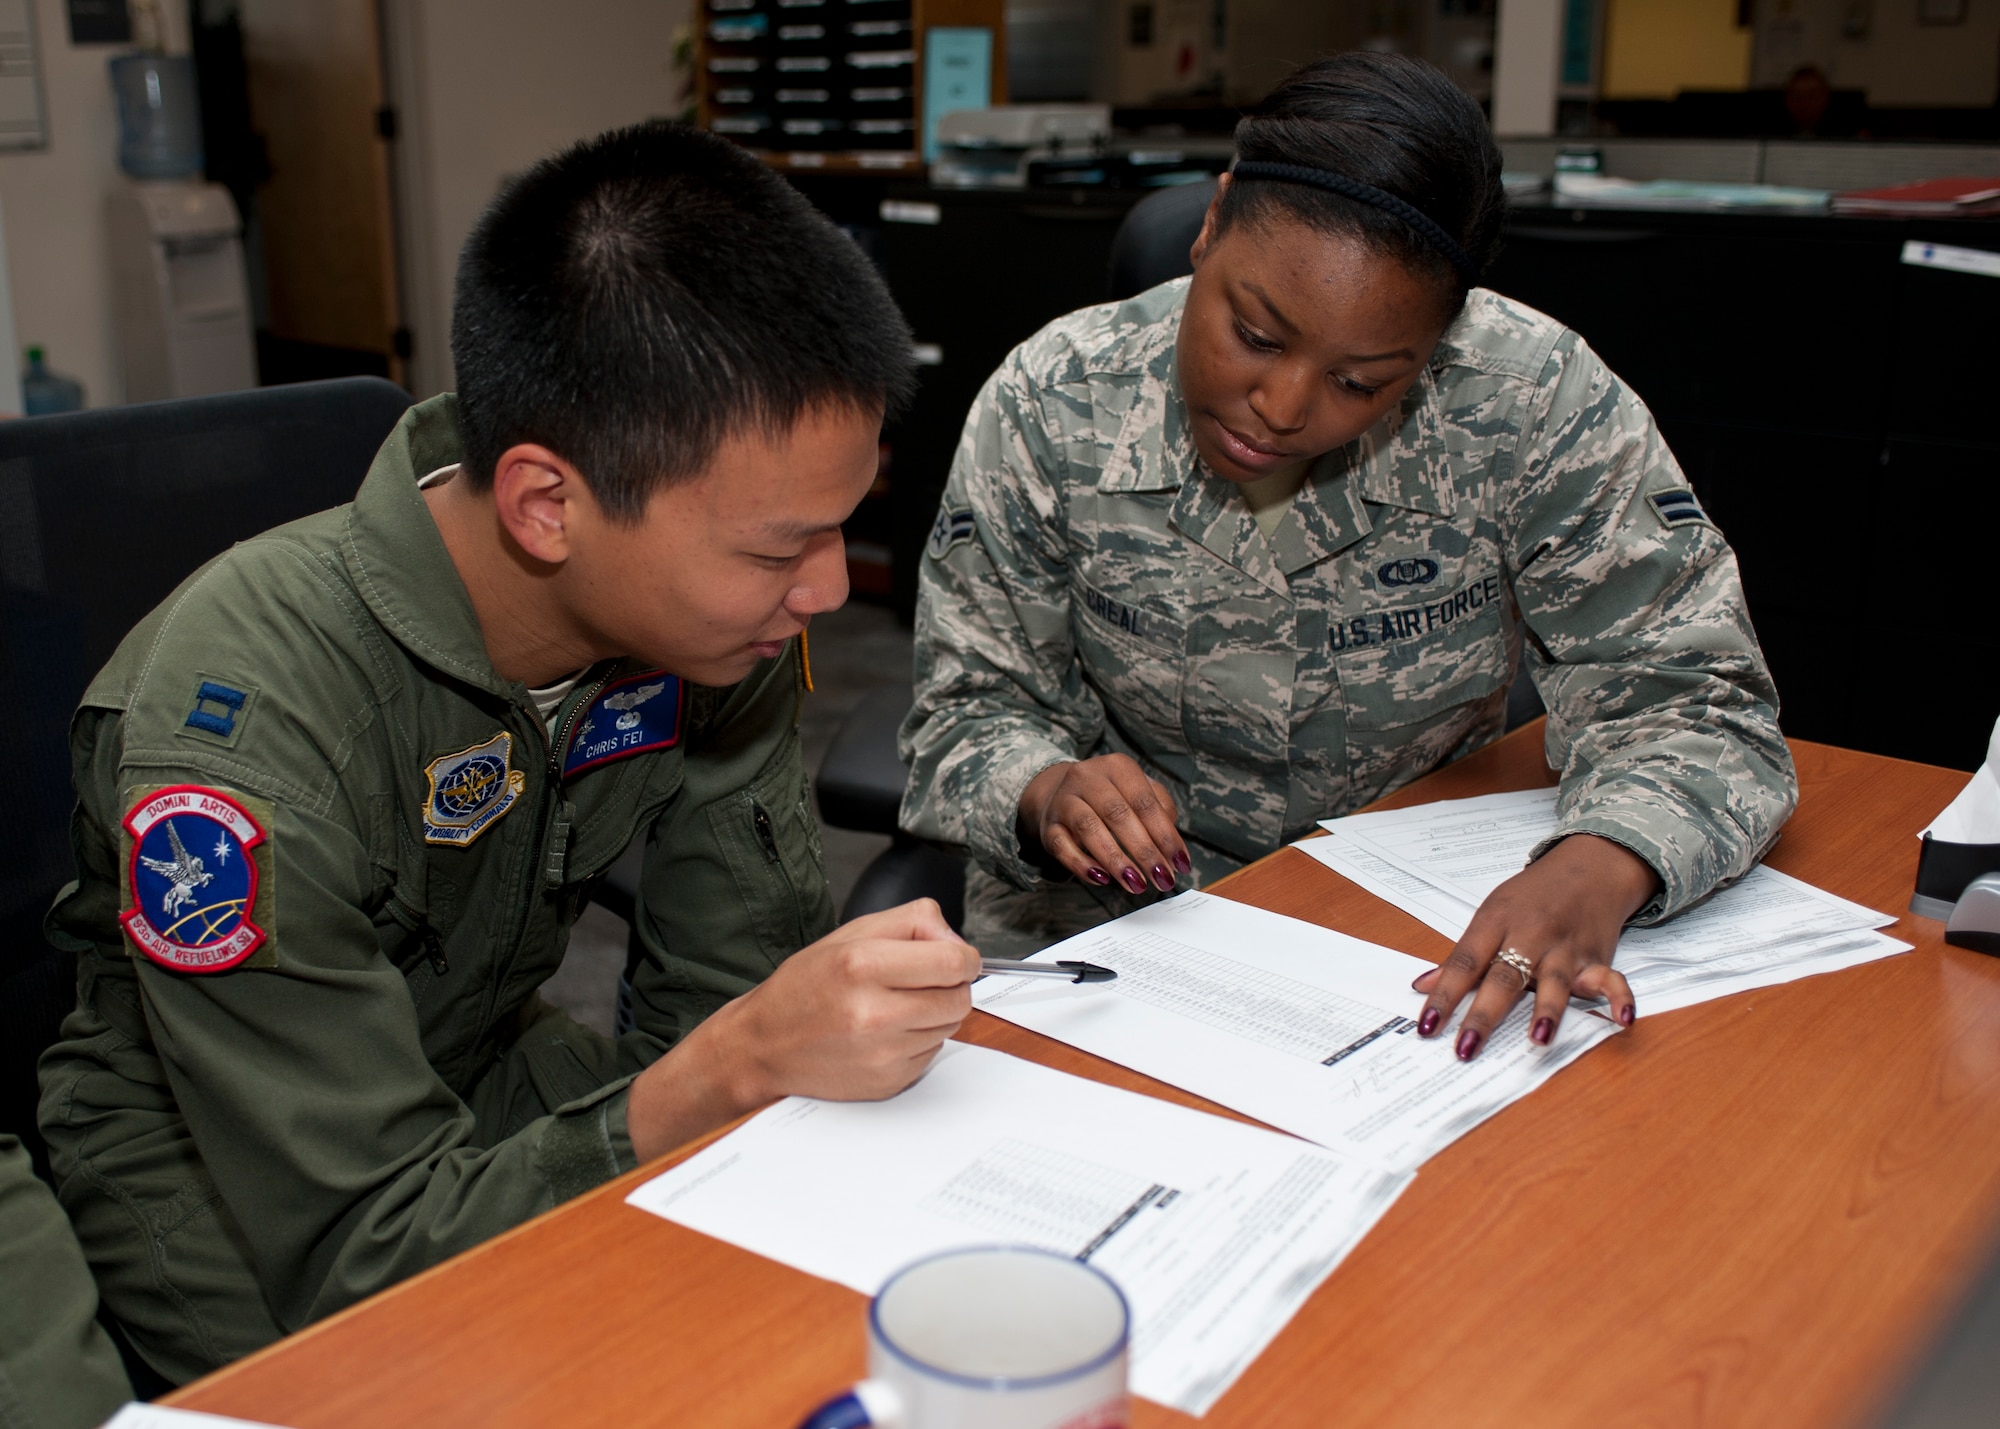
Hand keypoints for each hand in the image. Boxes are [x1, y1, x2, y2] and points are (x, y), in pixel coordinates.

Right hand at [627, 900, 978, 1159]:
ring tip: (898, 1005)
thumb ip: (912, 922)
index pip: (952, 962)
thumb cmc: (806, 986)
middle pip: (959, 998)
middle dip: (953, 985)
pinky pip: (931, 1054)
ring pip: (949, 1027)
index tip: (959, 958)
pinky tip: (888, 1032)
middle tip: (927, 981)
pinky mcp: (888, 1082)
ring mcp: (882, 1053)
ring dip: (936, 1014)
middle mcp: (873, 1013)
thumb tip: (956, 940)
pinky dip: (920, 1040)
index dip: (965, 957)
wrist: (764, 1045)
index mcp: (862, 965)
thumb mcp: (851, 933)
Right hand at [1017, 755, 1188, 895]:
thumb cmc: (1112, 798)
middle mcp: (1087, 777)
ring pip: (1088, 828)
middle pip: (1118, 815)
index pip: (1144, 802)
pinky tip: (1102, 880)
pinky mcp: (1048, 826)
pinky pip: (1062, 846)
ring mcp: (1064, 800)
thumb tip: (1172, 849)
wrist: (1061, 794)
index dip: (1165, 835)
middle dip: (1144, 851)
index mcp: (1117, 767)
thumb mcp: (1139, 794)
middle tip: (1162, 879)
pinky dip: (1082, 865)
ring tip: (1136, 883)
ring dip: (1115, 859)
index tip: (1180, 863)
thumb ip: (1161, 812)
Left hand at [1410, 834, 1658, 1060]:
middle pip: (1504, 977)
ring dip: (1548, 1010)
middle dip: (1484, 1015)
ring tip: (1537, 1040)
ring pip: (1556, 980)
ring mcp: (1565, 947)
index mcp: (1495, 922)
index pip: (1464, 963)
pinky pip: (1612, 977)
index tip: (1427, 1026)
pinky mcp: (1597, 956)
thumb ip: (1461, 956)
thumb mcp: (1491, 915)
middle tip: (1466, 1047)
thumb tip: (1423, 986)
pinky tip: (1622, 1019)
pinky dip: (1620, 997)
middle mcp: (1530, 935)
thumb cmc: (1533, 896)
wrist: (1588, 867)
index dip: (1444, 995)